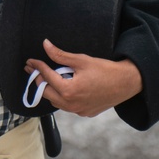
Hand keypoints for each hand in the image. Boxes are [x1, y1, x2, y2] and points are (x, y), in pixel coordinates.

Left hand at [24, 39, 141, 117]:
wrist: (127, 83)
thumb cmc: (105, 70)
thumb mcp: (81, 60)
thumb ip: (60, 54)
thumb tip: (45, 45)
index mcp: (69, 90)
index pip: (47, 77)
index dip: (37, 67)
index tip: (31, 61)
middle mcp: (71, 104)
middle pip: (46, 93)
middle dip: (39, 80)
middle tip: (33, 70)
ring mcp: (78, 110)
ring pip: (56, 102)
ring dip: (50, 90)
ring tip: (47, 77)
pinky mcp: (85, 113)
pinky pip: (67, 106)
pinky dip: (62, 97)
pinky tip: (63, 87)